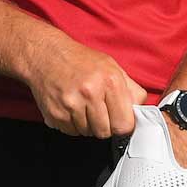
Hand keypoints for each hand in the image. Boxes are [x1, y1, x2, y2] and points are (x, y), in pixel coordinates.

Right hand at [17, 34, 147, 136]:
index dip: (122, 124)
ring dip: (86, 124)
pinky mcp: (54, 113)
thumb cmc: (80, 60)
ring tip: (81, 105)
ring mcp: (70, 104)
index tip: (117, 119)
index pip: (124, 125)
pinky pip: (70, 131)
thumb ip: (131, 90)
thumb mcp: (112, 66)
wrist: (45, 54)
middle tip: (96, 110)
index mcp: (110, 81)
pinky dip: (71, 123)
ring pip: (87, 133)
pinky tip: (69, 107)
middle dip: (103, 125)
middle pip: (105, 132)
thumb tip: (141, 113)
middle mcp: (90, 92)